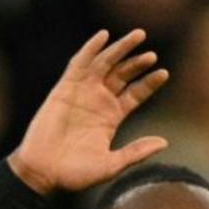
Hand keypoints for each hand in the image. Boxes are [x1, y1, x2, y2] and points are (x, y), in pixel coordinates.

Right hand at [9, 29, 169, 195]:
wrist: (44, 172)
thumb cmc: (76, 173)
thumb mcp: (112, 164)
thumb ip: (136, 152)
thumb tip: (164, 142)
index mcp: (112, 117)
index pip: (135, 94)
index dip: (149, 83)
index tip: (164, 73)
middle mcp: (99, 101)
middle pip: (123, 75)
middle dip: (137, 63)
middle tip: (152, 54)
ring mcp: (82, 93)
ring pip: (105, 64)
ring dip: (120, 49)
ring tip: (139, 36)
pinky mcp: (64, 88)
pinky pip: (79, 63)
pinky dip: (91, 48)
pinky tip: (103, 36)